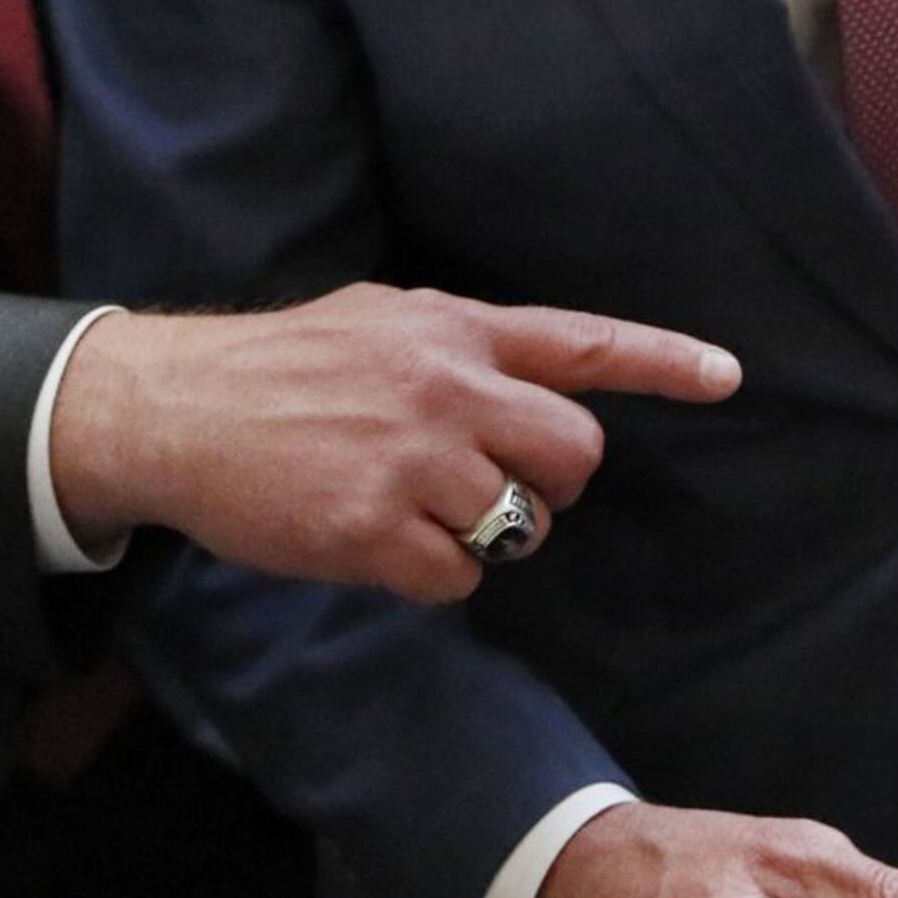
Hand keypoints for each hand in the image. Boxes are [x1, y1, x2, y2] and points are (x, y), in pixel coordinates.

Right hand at [47, 285, 744, 601]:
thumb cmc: (279, 371)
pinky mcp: (374, 527)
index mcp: (452, 328)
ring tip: (413, 508)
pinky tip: (378, 542)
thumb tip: (530, 381)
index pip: (580, 342)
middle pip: (573, 452)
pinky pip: (459, 577)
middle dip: (555, 484)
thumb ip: (461, 347)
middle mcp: (444, 386)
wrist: (169, 408)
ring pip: (519, 523)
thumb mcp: (379, 321)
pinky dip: (431, 575)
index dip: (663, 361)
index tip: (728, 377)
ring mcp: (411, 459)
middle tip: (501, 488)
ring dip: (484, 533)